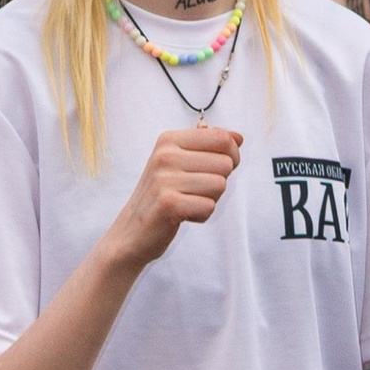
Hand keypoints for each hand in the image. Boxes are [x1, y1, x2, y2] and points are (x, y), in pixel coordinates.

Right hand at [104, 124, 239, 268]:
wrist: (130, 232)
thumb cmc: (162, 196)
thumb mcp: (179, 163)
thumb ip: (208, 147)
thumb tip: (238, 137)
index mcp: (169, 140)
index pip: (222, 138)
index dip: (231, 156)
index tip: (215, 169)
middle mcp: (165, 155)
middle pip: (225, 164)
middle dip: (218, 182)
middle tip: (193, 192)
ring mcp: (164, 179)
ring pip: (220, 185)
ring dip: (209, 200)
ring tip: (186, 203)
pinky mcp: (168, 203)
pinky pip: (209, 206)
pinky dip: (201, 216)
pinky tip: (182, 216)